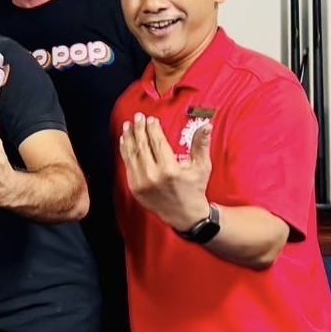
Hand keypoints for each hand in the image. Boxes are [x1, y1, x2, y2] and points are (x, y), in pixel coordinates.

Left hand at [118, 112, 212, 230]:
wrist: (184, 215)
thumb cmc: (194, 188)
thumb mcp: (202, 166)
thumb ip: (201, 144)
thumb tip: (206, 125)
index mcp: (169, 170)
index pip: (157, 142)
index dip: (153, 129)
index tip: (151, 119)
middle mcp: (152, 176)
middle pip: (142, 146)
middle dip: (139, 129)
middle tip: (138, 116)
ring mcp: (141, 183)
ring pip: (132, 154)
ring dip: (129, 138)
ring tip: (128, 125)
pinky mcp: (134, 188)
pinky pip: (128, 165)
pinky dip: (125, 151)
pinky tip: (125, 140)